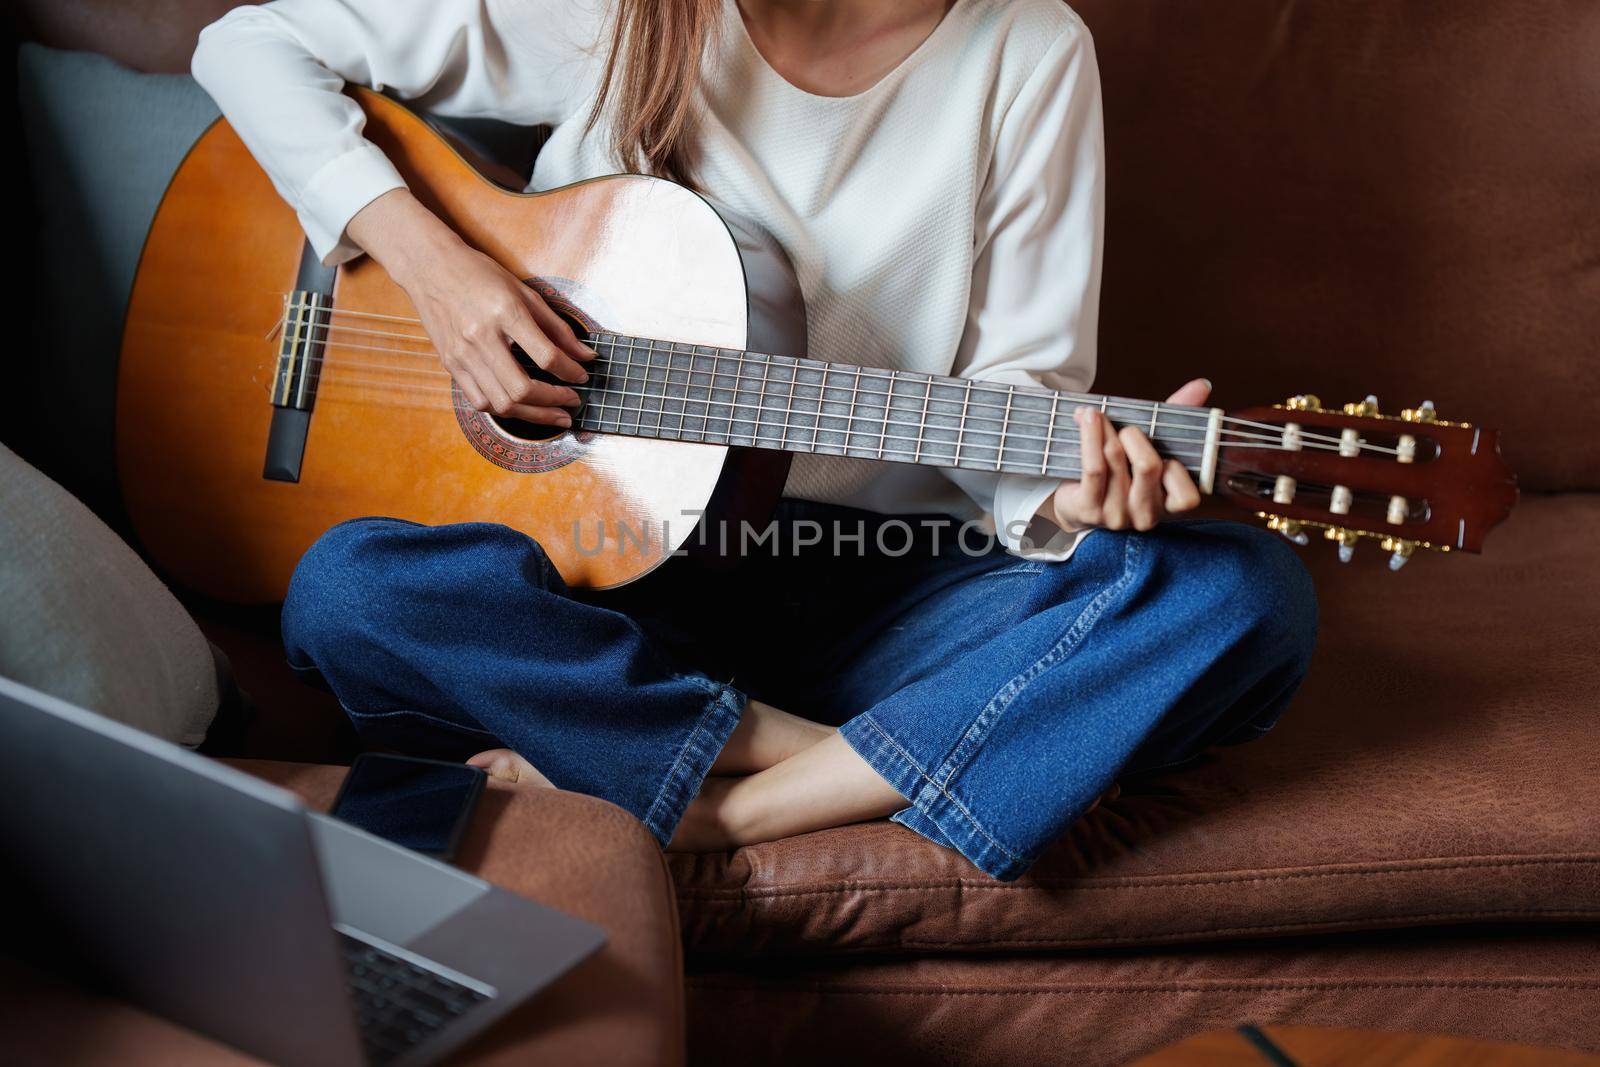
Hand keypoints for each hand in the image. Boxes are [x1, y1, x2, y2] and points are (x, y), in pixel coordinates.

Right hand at [347, 190, 593, 426]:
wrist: (431, 268)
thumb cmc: (480, 275)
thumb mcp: (524, 292)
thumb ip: (557, 327)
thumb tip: (585, 356)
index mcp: (505, 312)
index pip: (546, 356)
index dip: (570, 372)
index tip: (582, 376)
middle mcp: (481, 337)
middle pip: (522, 389)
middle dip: (554, 402)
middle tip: (571, 403)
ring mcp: (462, 354)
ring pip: (501, 404)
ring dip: (533, 414)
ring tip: (552, 413)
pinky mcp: (450, 364)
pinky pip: (479, 401)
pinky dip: (504, 409)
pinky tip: (520, 406)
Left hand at [1046, 378, 1211, 532]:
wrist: (1076, 499)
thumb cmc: (1123, 467)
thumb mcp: (1153, 443)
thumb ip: (1179, 416)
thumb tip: (1202, 385)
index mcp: (1168, 505)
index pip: (1187, 498)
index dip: (1176, 469)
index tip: (1162, 450)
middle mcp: (1145, 515)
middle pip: (1148, 467)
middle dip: (1134, 436)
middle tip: (1126, 427)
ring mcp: (1116, 516)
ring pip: (1115, 460)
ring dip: (1104, 429)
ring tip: (1095, 413)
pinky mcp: (1088, 510)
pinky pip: (1093, 468)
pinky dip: (1090, 436)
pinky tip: (1085, 419)